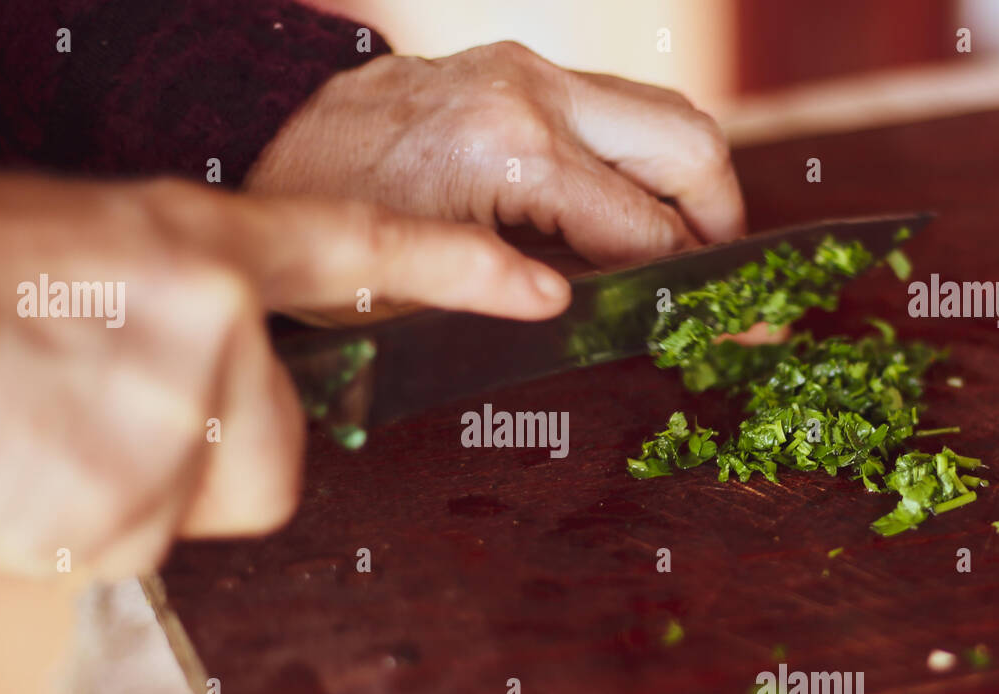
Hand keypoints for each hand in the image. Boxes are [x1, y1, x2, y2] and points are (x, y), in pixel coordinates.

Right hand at [0, 174, 569, 577]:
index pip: (362, 253)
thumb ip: (186, 304)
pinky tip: (26, 466)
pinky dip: (85, 522)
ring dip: (144, 488)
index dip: (459, 269)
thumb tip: (229, 366)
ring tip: (53, 430)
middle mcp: (212, 328)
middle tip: (115, 416)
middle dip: (219, 456)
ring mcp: (174, 421)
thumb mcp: (91, 250)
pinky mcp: (126, 509)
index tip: (539, 291)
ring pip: (210, 502)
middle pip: (281, 453)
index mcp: (201, 247)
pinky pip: (138, 545)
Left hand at [246, 41, 745, 267]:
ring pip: (659, 111)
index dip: (702, 287)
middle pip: (687, 141)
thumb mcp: (420, 290)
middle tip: (721, 279)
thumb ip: (523, 292)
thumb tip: (604, 313)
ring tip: (684, 248)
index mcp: (513, 156)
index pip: (649, 231)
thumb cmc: (324, 229)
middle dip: (722, 216)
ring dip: (687, 179)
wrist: (259, 145)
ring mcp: (526, 70)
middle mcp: (534, 95)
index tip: (739, 323)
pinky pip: (612, 106)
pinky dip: (638, 156)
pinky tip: (625, 209)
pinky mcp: (514, 66)